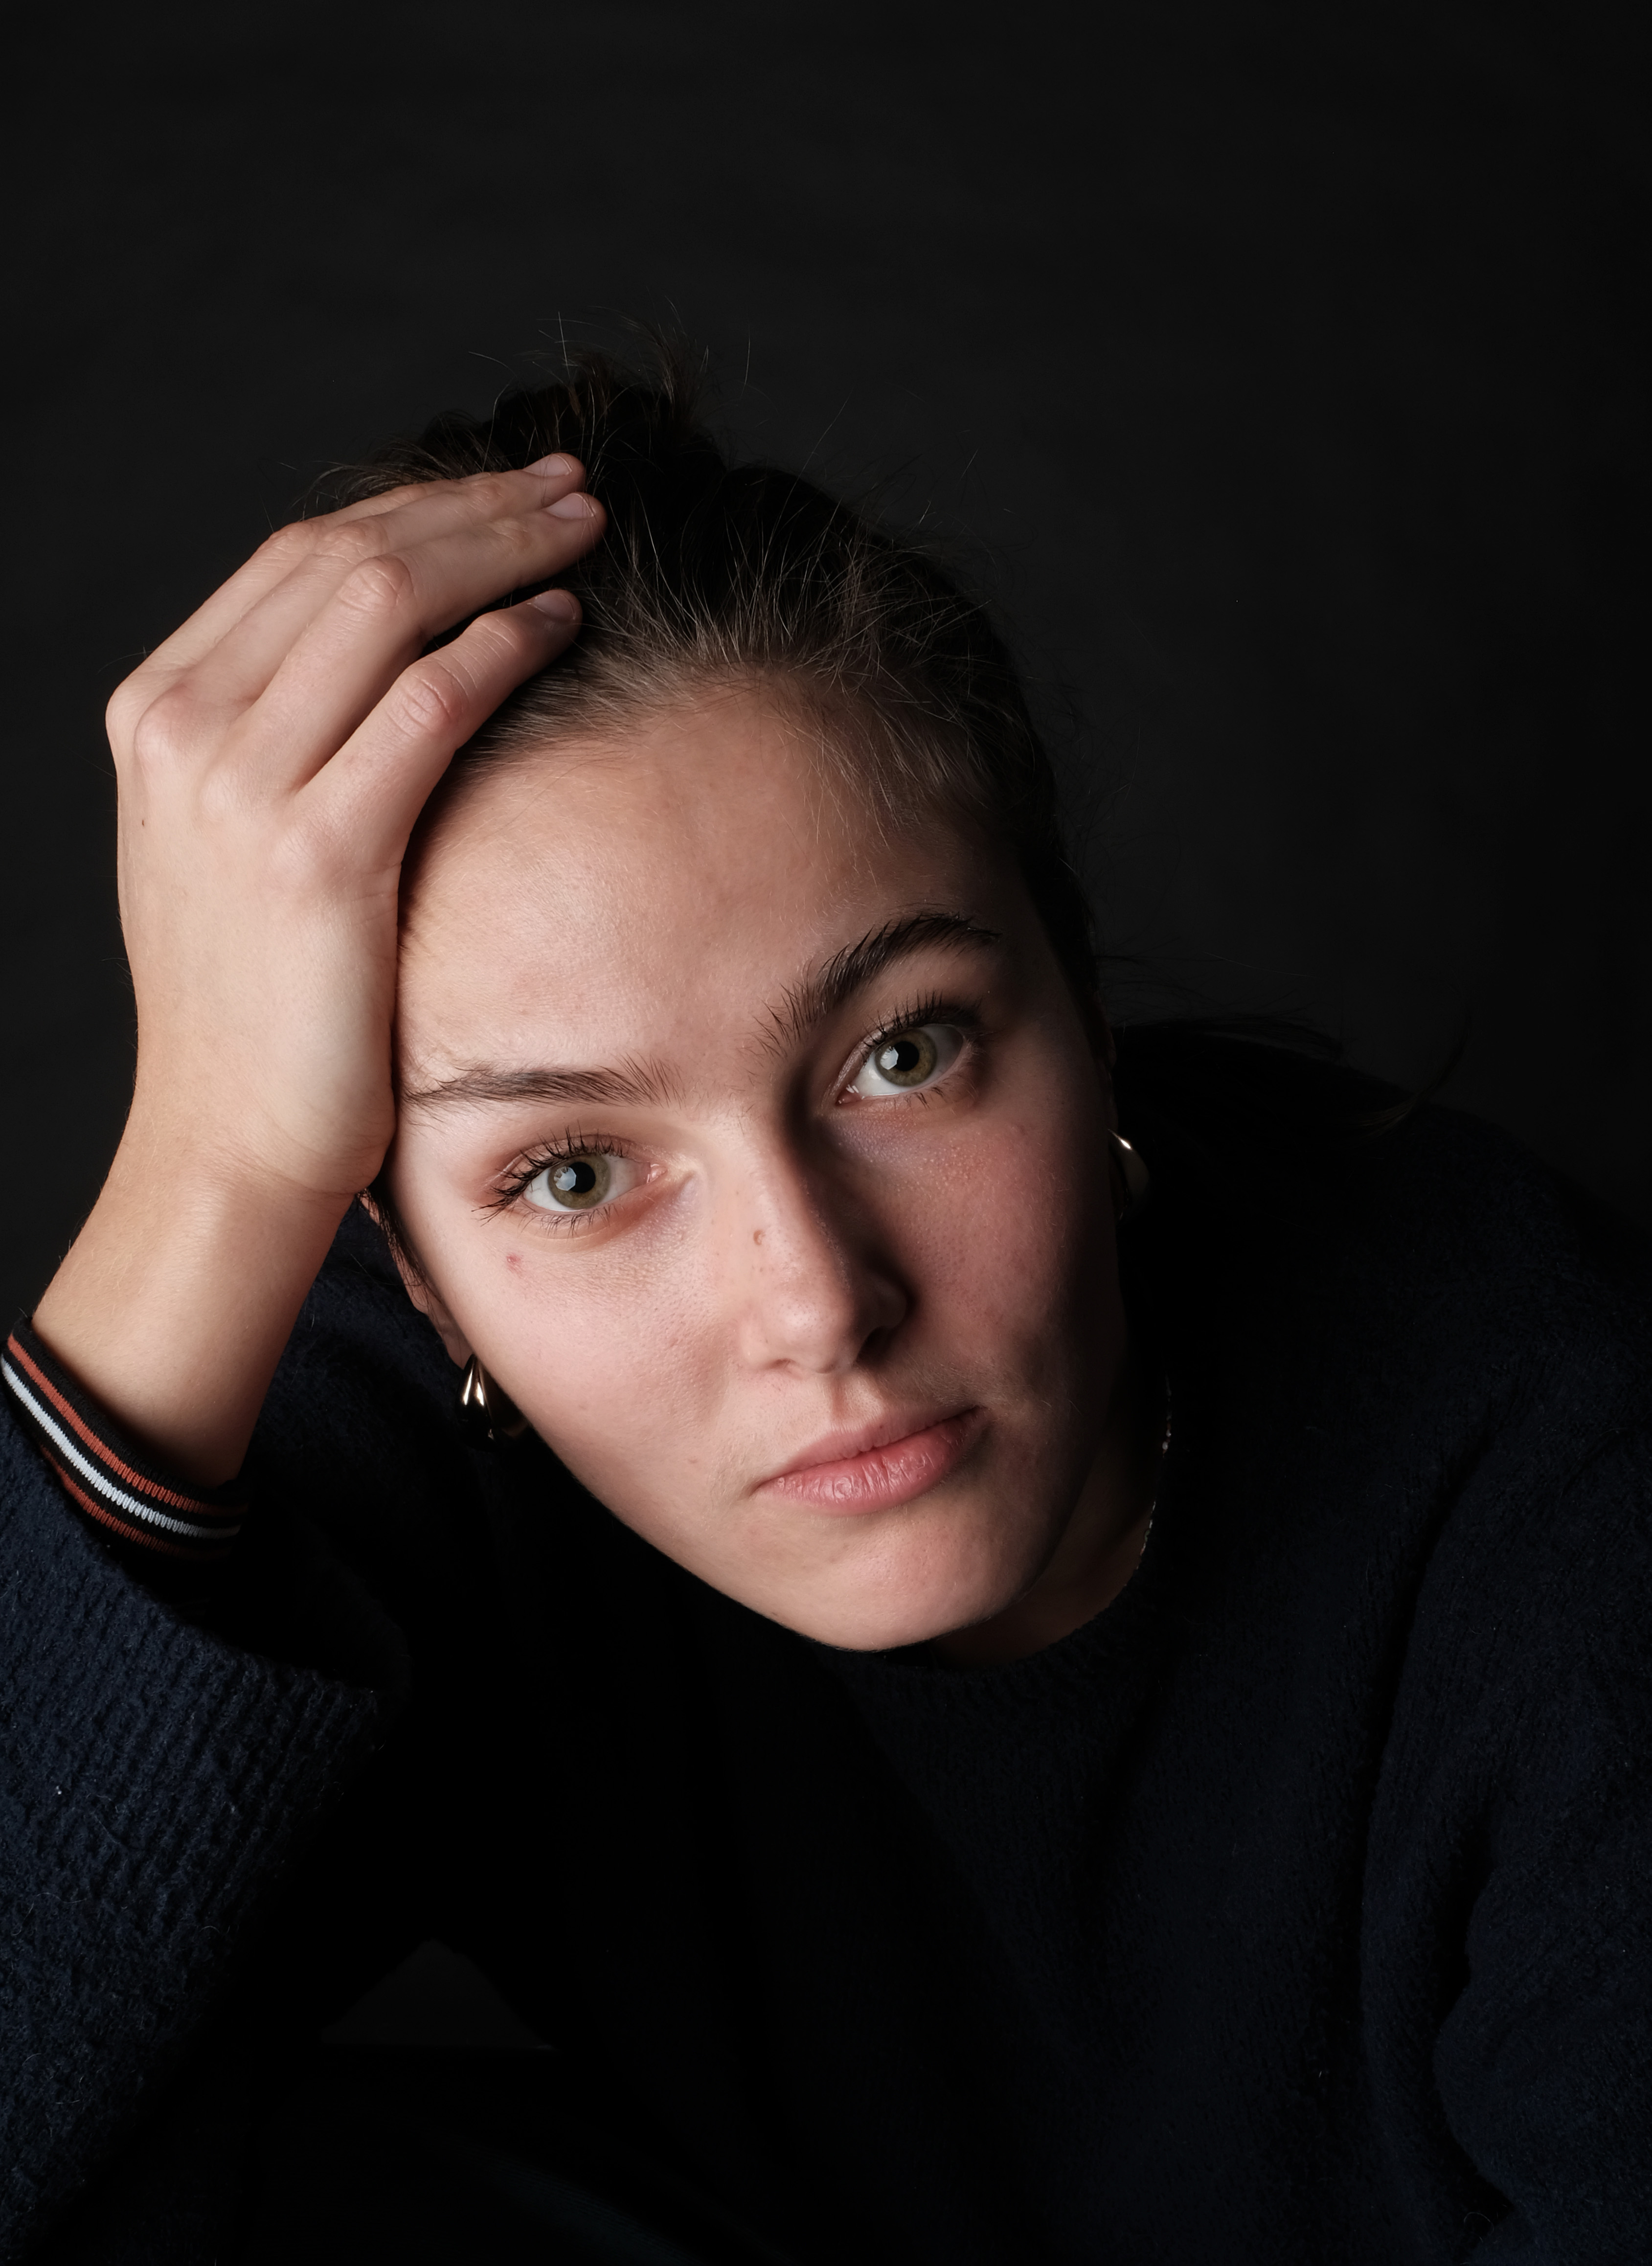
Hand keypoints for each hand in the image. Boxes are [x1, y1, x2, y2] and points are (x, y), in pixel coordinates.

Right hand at [32, 458, 604, 1478]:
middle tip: (570, 487)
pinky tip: (562, 624)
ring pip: (389, 604)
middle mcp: (184, 730)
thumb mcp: (234, 842)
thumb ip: (280, 737)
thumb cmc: (260, 1001)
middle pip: (346, 556)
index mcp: (158, 713)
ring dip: (501, 551)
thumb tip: (380, 651)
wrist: (228, 1140)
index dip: (416, 508)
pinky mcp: (315, 855)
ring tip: (585, 530)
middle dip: (470, 506)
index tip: (506, 493)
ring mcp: (239, 788)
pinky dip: (502, 647)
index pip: (299, 559)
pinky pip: (428, 704)